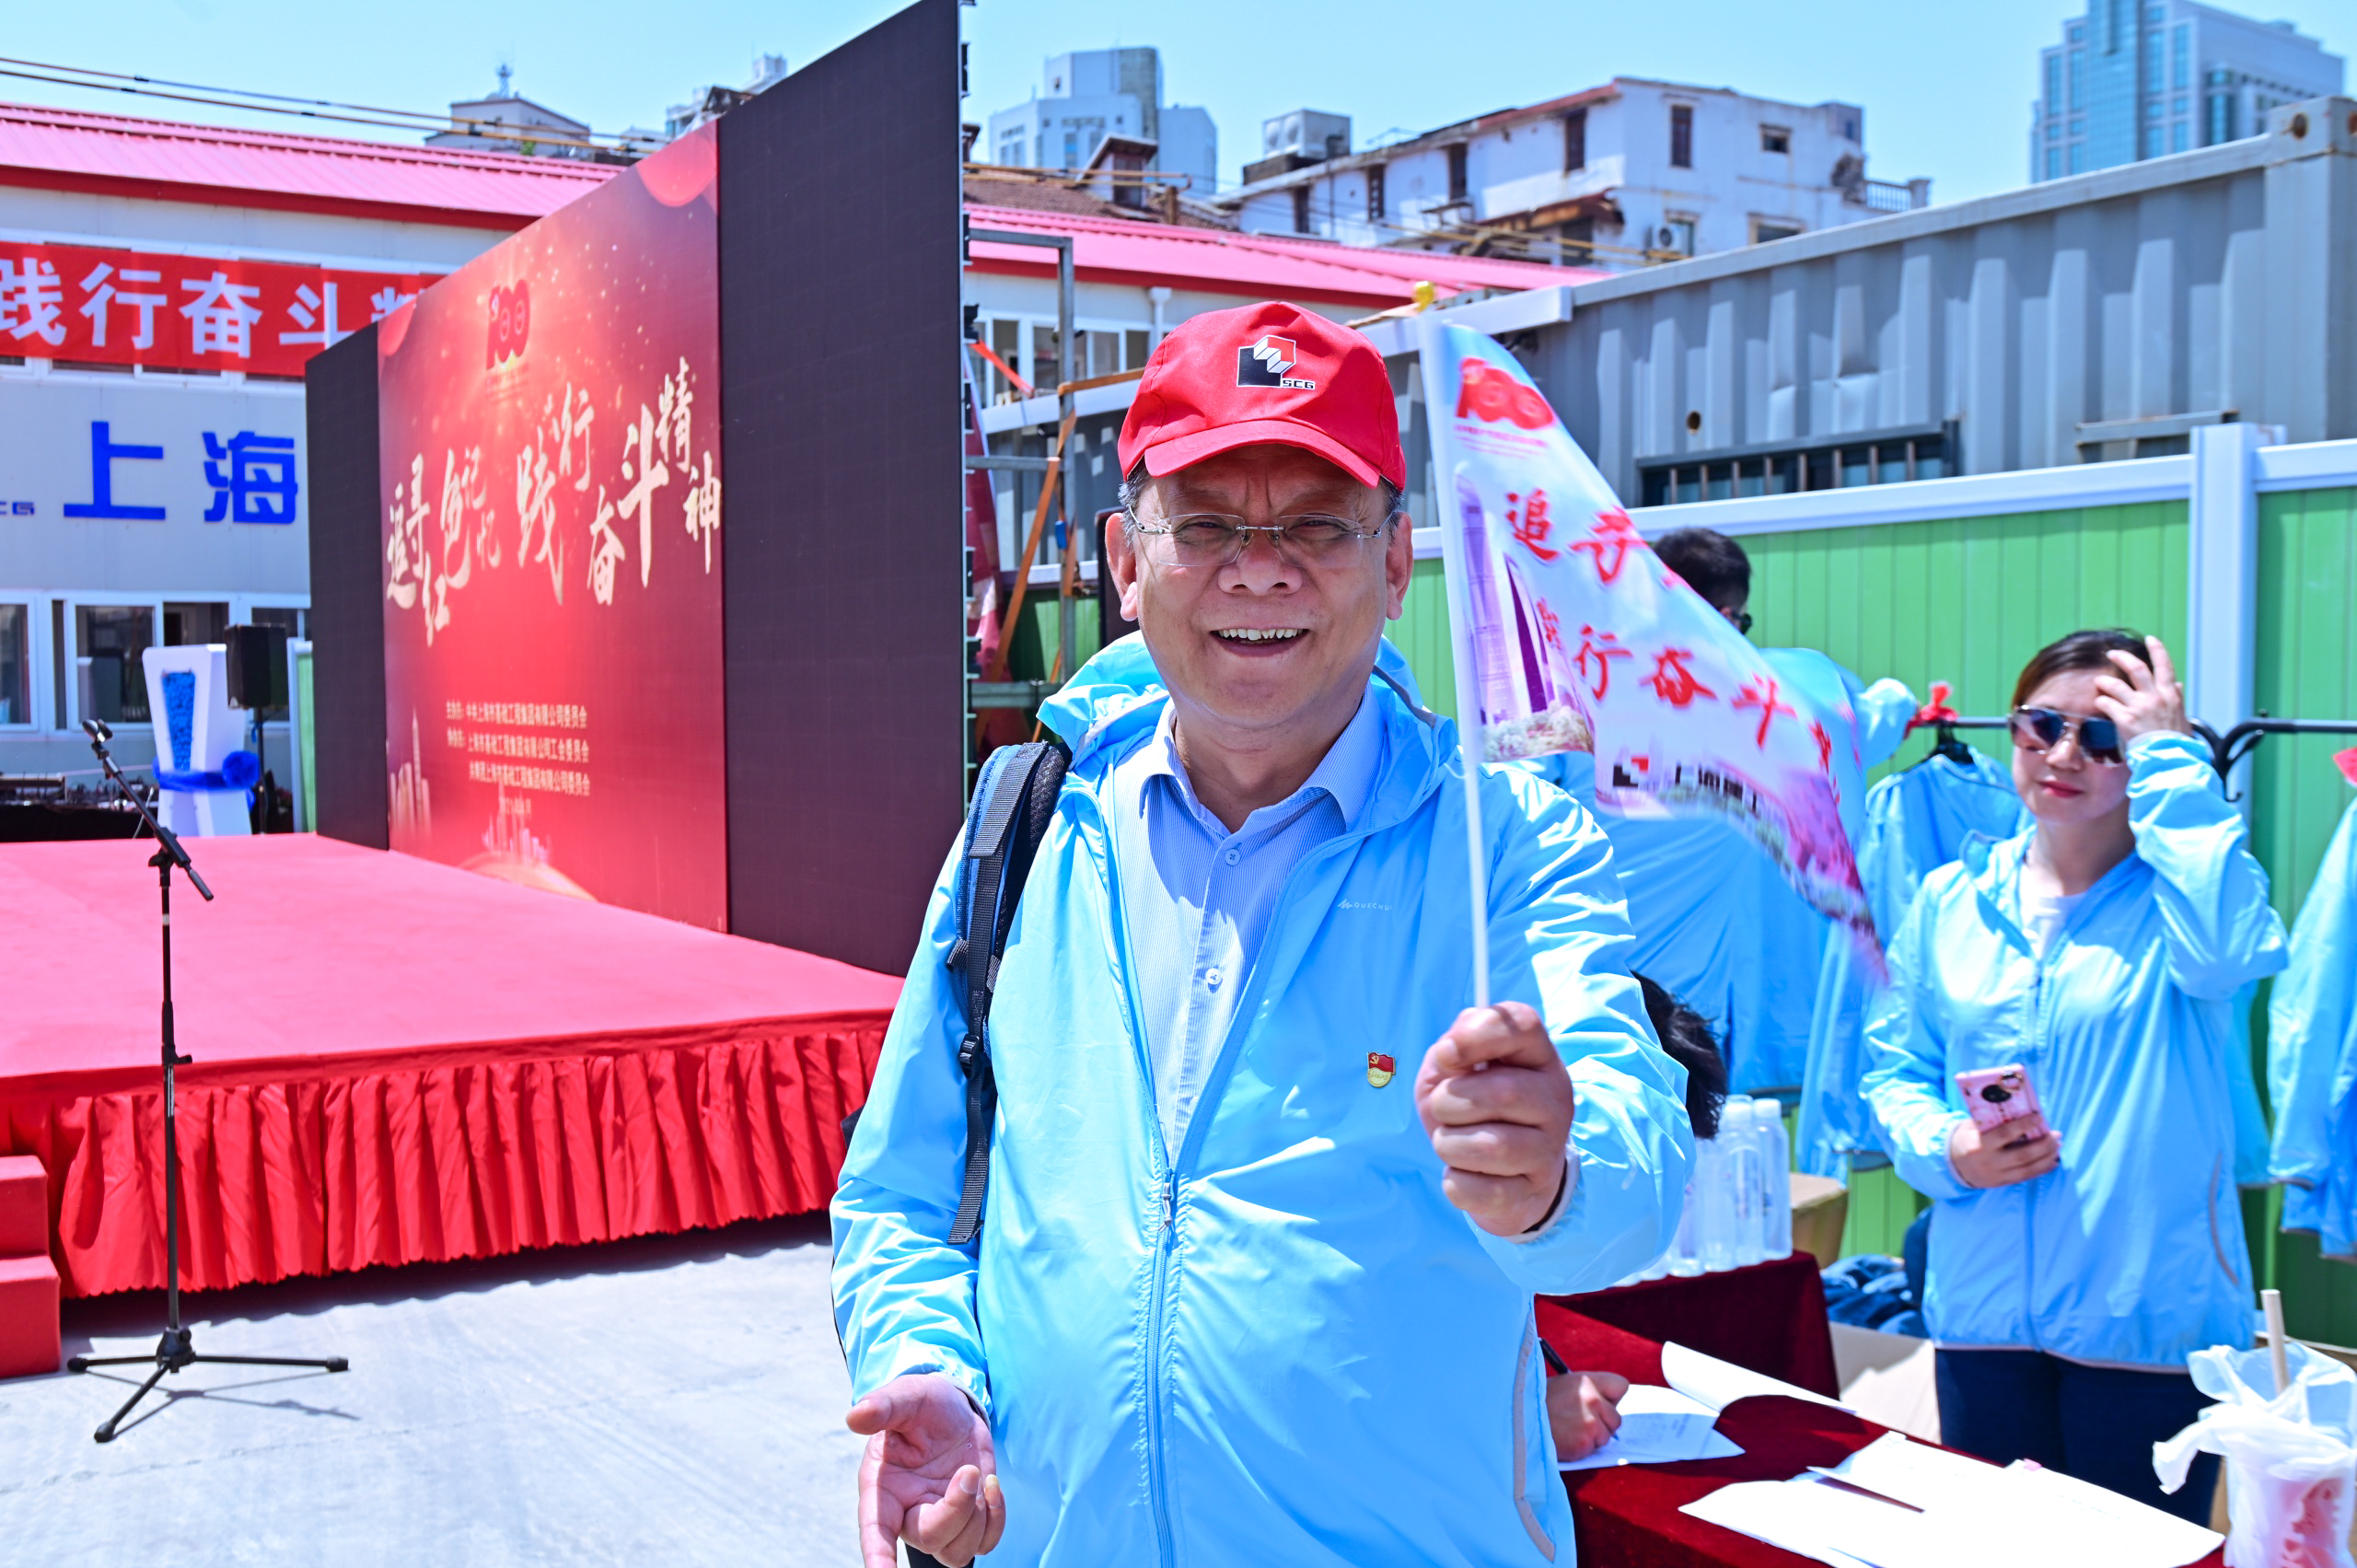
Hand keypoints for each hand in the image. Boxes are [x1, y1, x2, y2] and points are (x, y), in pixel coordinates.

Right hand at [845, 1372, 1005, 1567]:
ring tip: (976, 1475)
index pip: (875, 1532)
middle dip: (955, 1512)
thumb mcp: (906, 1396)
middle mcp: (907, 1511)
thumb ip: (882, 1406)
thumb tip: (856, 1417)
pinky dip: (995, 1520)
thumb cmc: (922, 1404)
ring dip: (976, 1519)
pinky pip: (985, 1543)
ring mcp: (938, 1518)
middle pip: (929, 1541)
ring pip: (957, 1553)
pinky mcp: (968, 1518)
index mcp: (882, 1488)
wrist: (953, 1407)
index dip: (878, 1556)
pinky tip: (992, 1486)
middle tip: (967, 1472)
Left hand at [1416, 1001, 1575, 1236]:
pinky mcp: (1533, 1191)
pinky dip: (1455, 1182)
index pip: (1524, 1025)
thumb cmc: (1471, 1108)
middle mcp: (1555, 1099)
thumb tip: (1449, 1053)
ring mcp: (1550, 1149)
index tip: (1445, 1054)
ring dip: (1449, 1144)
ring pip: (1491, 1146)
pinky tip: (1463, 1173)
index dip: (1477, 1035)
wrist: (1499, 1172)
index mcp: (1538, 1056)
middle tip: (1444, 1109)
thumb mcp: (1454, 1069)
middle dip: (1450, 1102)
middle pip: (1503, 1092)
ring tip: (1452, 1142)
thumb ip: (1451, 1048)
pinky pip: (1480, 1190)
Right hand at [1547, 1369, 1629, 1460]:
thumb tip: (1608, 1403)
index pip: (1621, 1386)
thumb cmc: (1538, 1402)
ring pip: (1606, 1436)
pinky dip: (1582, 1448)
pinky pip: (1593, 1449)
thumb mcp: (1563, 1385)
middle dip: (1602, 1423)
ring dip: (1592, 1437)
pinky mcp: (1584, 1442)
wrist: (1517, 1422)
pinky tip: (1565, 1440)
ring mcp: (1590, 1422)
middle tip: (1579, 1422)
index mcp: (1586, 1380)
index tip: (1602, 1404)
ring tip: (1569, 1431)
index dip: (1611, 1398)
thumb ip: (1587, 1390)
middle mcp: (1592, 1399)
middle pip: (1616, 1418)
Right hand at [1947, 1117, 2059, 1189]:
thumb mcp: (1972, 1127)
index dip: (2024, 1125)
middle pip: (2022, 1155)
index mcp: (1979, 1145)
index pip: (2005, 1134)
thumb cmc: (1966, 1138)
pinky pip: (2025, 1177)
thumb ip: (1991, 1121)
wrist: (1952, 1164)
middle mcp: (1989, 1162)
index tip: (2039, 1118)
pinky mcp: (2001, 1183)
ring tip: (2057, 1146)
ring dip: (2046, 1157)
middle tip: (2056, 1135)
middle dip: (2043, 1145)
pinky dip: (2041, 1169)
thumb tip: (2019, 1112)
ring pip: (2027, 1168)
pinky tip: (2052, 1161)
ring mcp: (1996, 1175)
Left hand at [2092, 636, 2187, 745]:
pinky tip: (2098, 704)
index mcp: (2171, 695)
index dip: (2157, 650)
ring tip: (2098, 682)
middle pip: (2136, 668)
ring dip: (2104, 681)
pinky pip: (2107, 704)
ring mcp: (2139, 707)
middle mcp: (2155, 697)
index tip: (2150, 639)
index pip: (2165, 666)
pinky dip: (2101, 702)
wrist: (2170, 758)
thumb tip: (2178, 684)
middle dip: (2122, 657)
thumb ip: (2177, 698)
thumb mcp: (2181, 716)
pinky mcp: (2125, 719)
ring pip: (2116, 685)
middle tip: (2111, 653)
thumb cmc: (2176, 741)